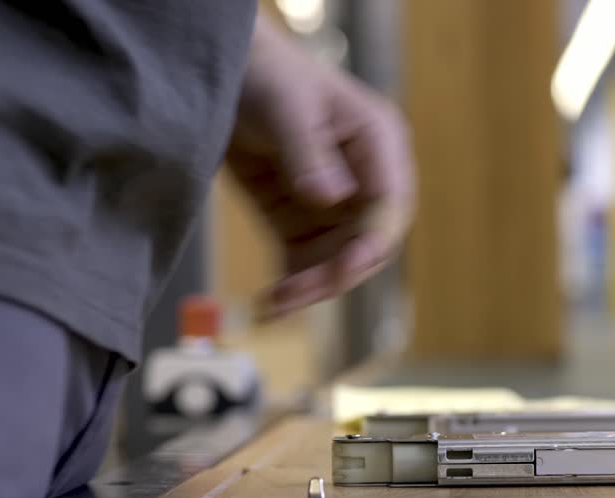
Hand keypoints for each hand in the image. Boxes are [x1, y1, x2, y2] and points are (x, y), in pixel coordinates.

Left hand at [227, 16, 414, 320]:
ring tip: (274, 306)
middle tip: (295, 295)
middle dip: (335, 274)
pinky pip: (305, 263)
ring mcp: (334, 205)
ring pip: (337, 262)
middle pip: (367, 244)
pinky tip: (270, 304)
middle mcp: (365, 181)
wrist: (225, 74)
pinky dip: (291, 286)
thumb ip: (308, 152)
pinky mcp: (300, 222)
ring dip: (310, 288)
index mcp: (379, 145)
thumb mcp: (287, 108)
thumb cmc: (266, 75)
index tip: (344, 268)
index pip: (390, 205)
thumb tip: (332, 198)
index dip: (372, 242)